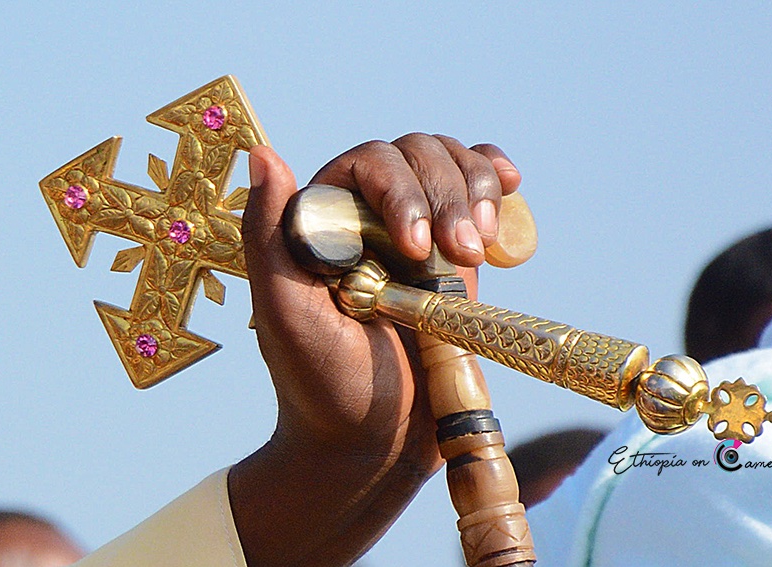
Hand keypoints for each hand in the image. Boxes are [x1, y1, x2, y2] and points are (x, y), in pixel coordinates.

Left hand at [229, 134, 520, 566]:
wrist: (376, 442)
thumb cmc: (322, 387)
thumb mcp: (284, 315)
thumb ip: (268, 236)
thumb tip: (264, 154)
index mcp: (318, 221)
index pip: (368, 164)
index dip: (401, 190)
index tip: (418, 250)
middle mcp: (364, 217)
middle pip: (416, 155)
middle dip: (446, 196)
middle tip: (462, 257)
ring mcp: (412, 233)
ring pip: (449, 165)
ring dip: (474, 191)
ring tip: (478, 250)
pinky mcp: (450, 257)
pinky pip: (475, 195)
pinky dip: (492, 181)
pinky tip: (507, 187)